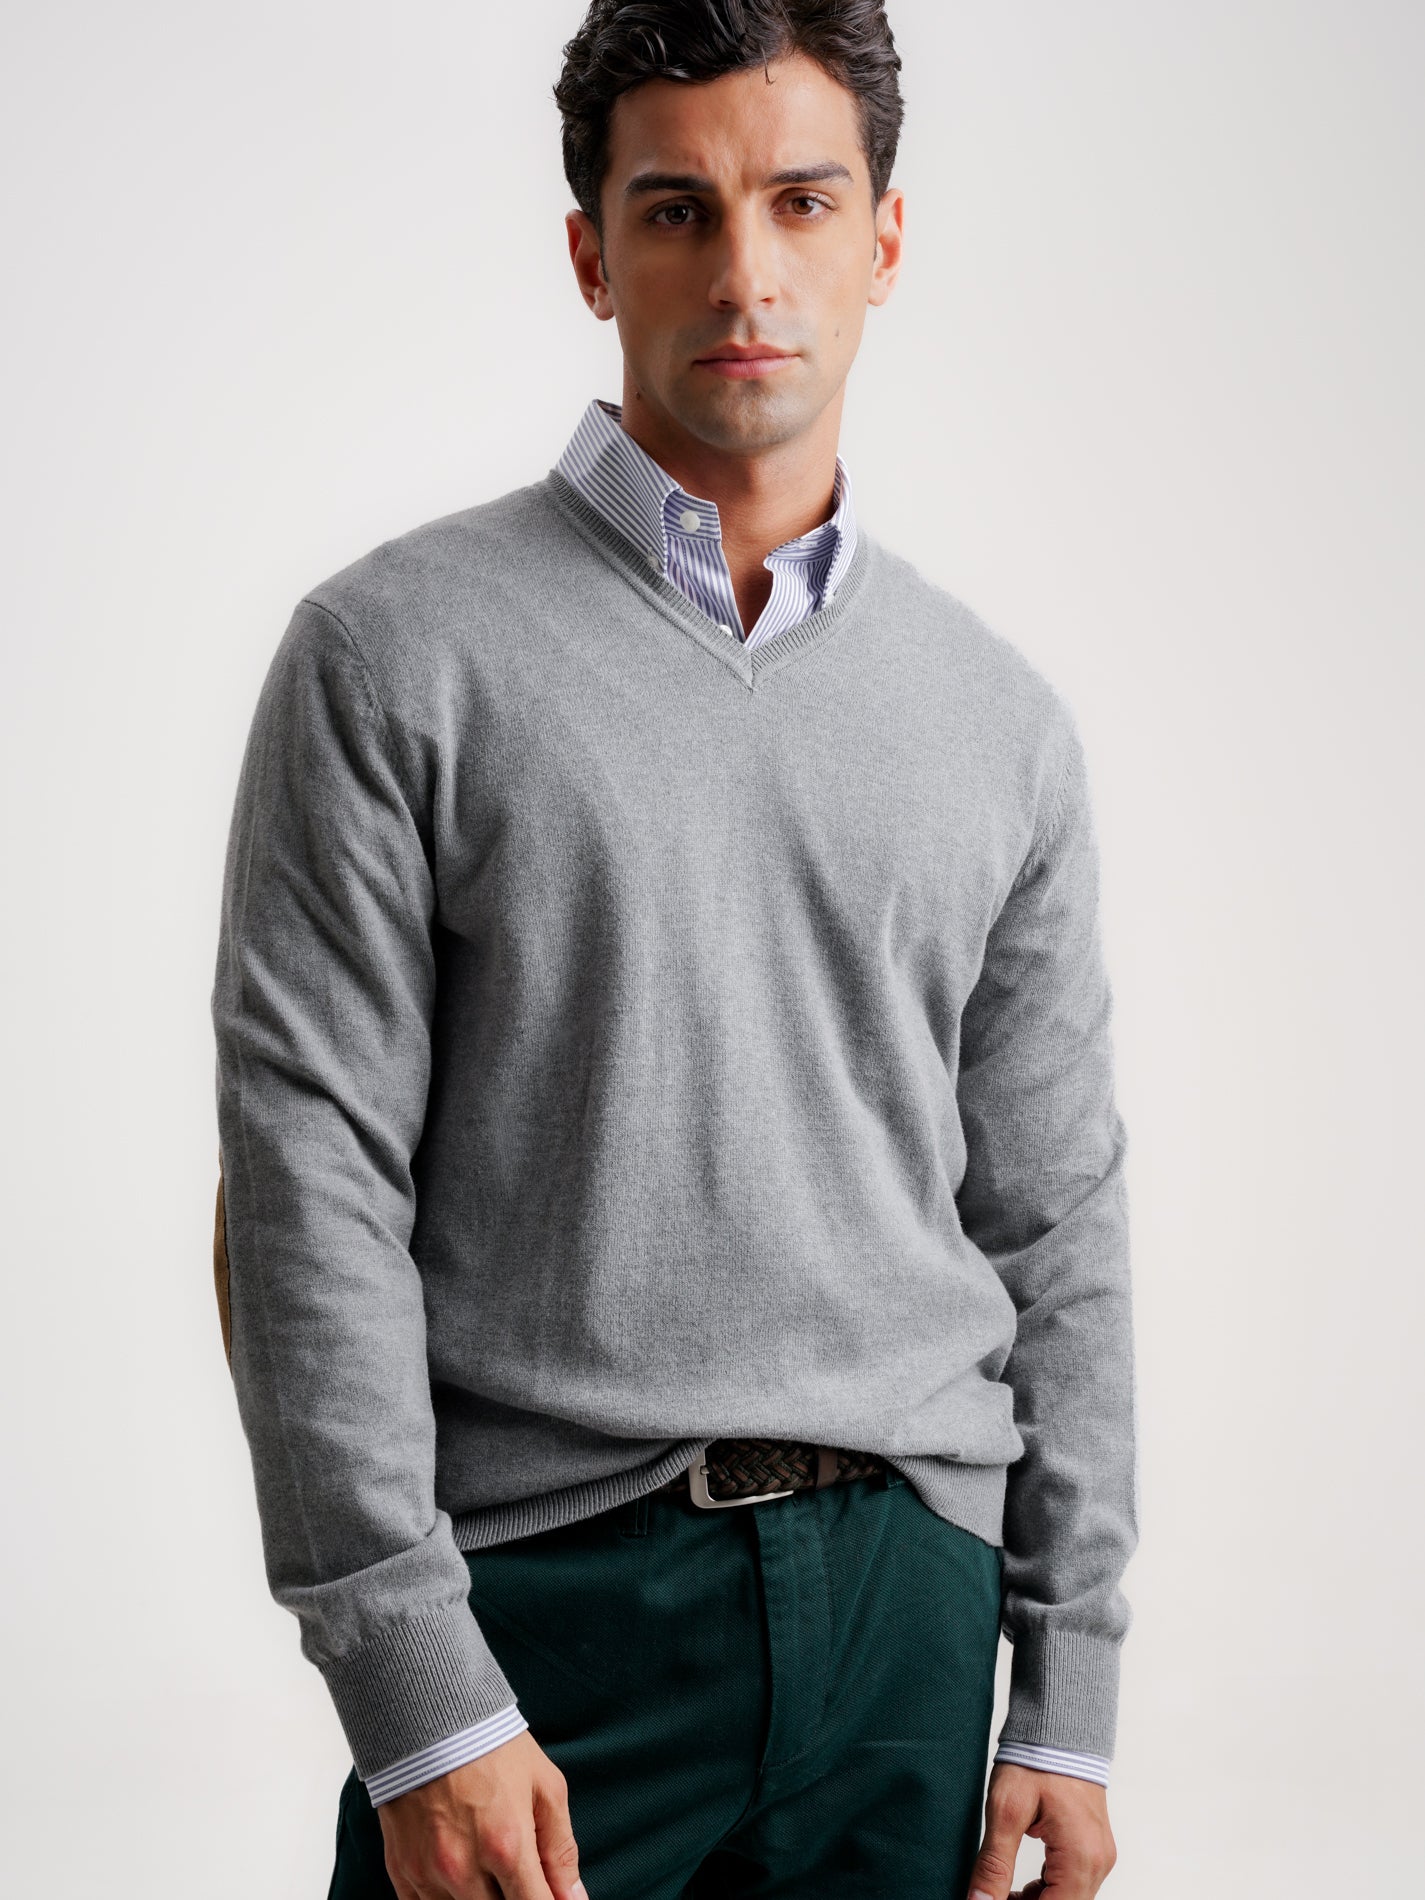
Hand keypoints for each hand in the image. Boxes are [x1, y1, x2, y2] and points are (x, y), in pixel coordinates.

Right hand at [376, 1729, 587, 1899]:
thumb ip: (561, 1850)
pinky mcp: (400, 1871)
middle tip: (518, 1874)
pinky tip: (458, 1876)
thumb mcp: (545, 1786)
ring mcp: (427, 1874)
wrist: (428, 1715)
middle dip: (514, 1898)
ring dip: (481, 1899)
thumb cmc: (493, 1747)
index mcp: (507, 1847)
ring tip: (488, 1866)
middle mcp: (464, 1869)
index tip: (550, 1897)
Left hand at [966, 1762, 1117, 1898]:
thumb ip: (994, 1864)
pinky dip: (1047, 1889)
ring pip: (1067, 1899)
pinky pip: (1072, 1884)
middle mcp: (1098, 1863)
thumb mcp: (1006, 1811)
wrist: (1058, 1725)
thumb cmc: (1035, 1760)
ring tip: (1002, 1890)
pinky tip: (1022, 1883)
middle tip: (992, 1896)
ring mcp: (1099, 1855)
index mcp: (1081, 1858)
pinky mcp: (1092, 1848)